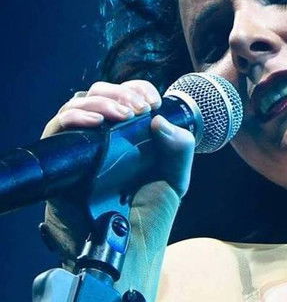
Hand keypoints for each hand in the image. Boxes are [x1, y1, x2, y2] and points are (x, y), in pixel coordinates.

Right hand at [38, 80, 194, 274]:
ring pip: (77, 105)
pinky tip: (97, 122)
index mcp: (130, 136)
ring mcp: (82, 148)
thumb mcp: (176, 176)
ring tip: (122, 114)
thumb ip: (180, 147)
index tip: (153, 102)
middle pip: (100, 94)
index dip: (138, 90)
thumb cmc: (152, 213)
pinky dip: (76, 116)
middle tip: (139, 109)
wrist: (132, 244)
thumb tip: (159, 120)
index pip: (125, 97)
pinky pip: (57, 128)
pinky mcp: (63, 162)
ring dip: (102, 101)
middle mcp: (104, 138)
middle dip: (121, 93)